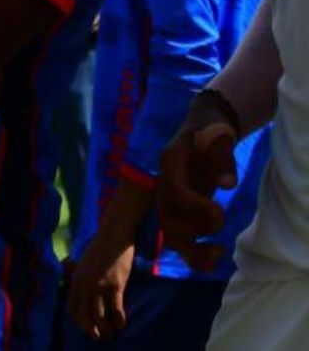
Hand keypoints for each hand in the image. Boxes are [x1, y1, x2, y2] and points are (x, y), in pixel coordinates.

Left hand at [68, 237, 133, 341]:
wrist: (113, 236)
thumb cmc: (99, 247)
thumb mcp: (83, 259)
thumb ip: (75, 268)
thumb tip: (66, 266)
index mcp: (76, 279)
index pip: (72, 305)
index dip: (77, 319)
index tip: (84, 327)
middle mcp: (85, 284)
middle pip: (85, 313)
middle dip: (90, 328)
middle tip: (97, 336)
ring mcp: (100, 285)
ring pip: (100, 314)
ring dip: (105, 328)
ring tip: (111, 335)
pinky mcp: (115, 285)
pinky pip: (116, 308)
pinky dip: (119, 320)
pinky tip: (122, 325)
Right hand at [157, 98, 239, 269]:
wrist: (204, 130)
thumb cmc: (212, 131)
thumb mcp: (218, 135)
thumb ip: (222, 156)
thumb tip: (227, 184)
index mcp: (169, 162)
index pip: (172, 189)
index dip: (193, 205)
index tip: (218, 212)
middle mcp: (163, 184)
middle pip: (166, 216)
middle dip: (194, 226)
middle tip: (220, 220)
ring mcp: (169, 200)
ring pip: (170, 233)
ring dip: (192, 248)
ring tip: (218, 252)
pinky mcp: (179, 212)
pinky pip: (180, 239)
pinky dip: (194, 255)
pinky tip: (213, 259)